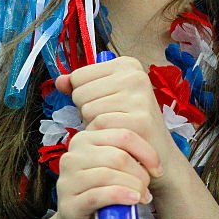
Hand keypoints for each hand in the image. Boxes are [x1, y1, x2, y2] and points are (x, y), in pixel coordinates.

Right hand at [50, 126, 157, 218]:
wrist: (80, 213)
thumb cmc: (101, 186)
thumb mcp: (111, 163)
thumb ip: (124, 151)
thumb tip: (152, 158)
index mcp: (84, 138)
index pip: (122, 134)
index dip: (146, 151)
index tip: (157, 167)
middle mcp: (72, 155)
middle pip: (117, 155)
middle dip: (140, 172)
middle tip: (148, 186)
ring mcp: (68, 179)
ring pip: (108, 175)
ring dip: (133, 186)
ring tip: (143, 196)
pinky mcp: (69, 203)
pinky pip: (99, 195)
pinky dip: (120, 196)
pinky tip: (133, 200)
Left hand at [56, 56, 179, 194]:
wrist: (157, 153)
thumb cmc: (127, 122)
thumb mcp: (105, 96)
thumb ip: (81, 85)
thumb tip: (60, 81)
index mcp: (127, 64)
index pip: (78, 76)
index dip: (84, 95)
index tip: (106, 104)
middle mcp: (136, 75)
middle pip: (80, 93)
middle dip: (87, 111)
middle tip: (112, 119)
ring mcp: (139, 97)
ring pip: (86, 109)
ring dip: (93, 125)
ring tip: (114, 128)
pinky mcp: (139, 120)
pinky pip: (98, 125)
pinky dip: (101, 136)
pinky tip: (116, 138)